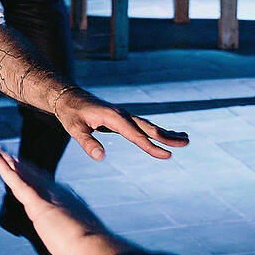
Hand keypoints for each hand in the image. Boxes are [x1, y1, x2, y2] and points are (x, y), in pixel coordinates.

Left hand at [0, 149, 127, 254]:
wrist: (93, 249)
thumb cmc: (89, 252)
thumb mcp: (82, 243)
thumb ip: (76, 239)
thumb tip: (78, 249)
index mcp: (68, 205)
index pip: (49, 189)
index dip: (37, 179)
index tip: (30, 170)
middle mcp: (59, 196)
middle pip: (35, 179)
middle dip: (22, 168)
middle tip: (12, 157)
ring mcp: (48, 198)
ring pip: (24, 176)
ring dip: (10, 164)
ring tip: (0, 154)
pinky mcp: (37, 203)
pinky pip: (17, 182)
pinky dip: (5, 170)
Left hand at [53, 86, 188, 161]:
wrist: (68, 97)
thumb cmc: (71, 114)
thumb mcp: (74, 129)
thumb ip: (87, 143)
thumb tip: (100, 158)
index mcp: (113, 117)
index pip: (135, 135)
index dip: (151, 147)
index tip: (166, 155)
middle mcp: (123, 115)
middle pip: (149, 128)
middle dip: (167, 137)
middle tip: (186, 143)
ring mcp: (124, 115)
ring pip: (149, 126)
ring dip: (167, 133)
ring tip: (186, 139)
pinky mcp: (123, 118)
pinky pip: (143, 126)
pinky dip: (156, 131)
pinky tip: (166, 135)